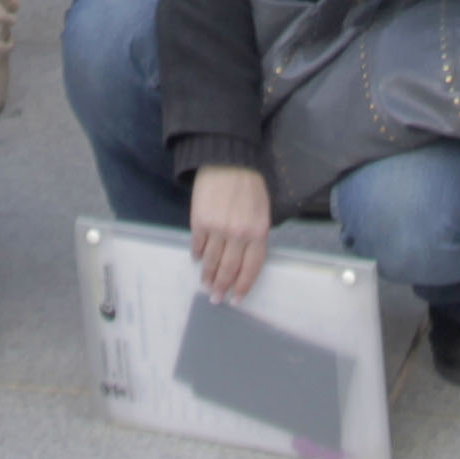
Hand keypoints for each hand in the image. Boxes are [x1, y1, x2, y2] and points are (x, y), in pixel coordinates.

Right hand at [188, 162, 273, 301]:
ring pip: (211, 261)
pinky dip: (197, 255)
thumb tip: (245, 259)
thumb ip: (256, 236)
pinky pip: (197, 245)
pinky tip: (197, 260)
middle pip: (228, 269)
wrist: (228, 160)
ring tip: (206, 285)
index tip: (236, 299)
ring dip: (208, 276)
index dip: (243, 286)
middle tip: (216, 298)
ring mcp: (217, 229)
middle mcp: (238, 234)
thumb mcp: (263, 211)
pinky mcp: (199, 221)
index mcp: (258, 232)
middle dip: (222, 287)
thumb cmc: (250, 185)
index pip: (251, 268)